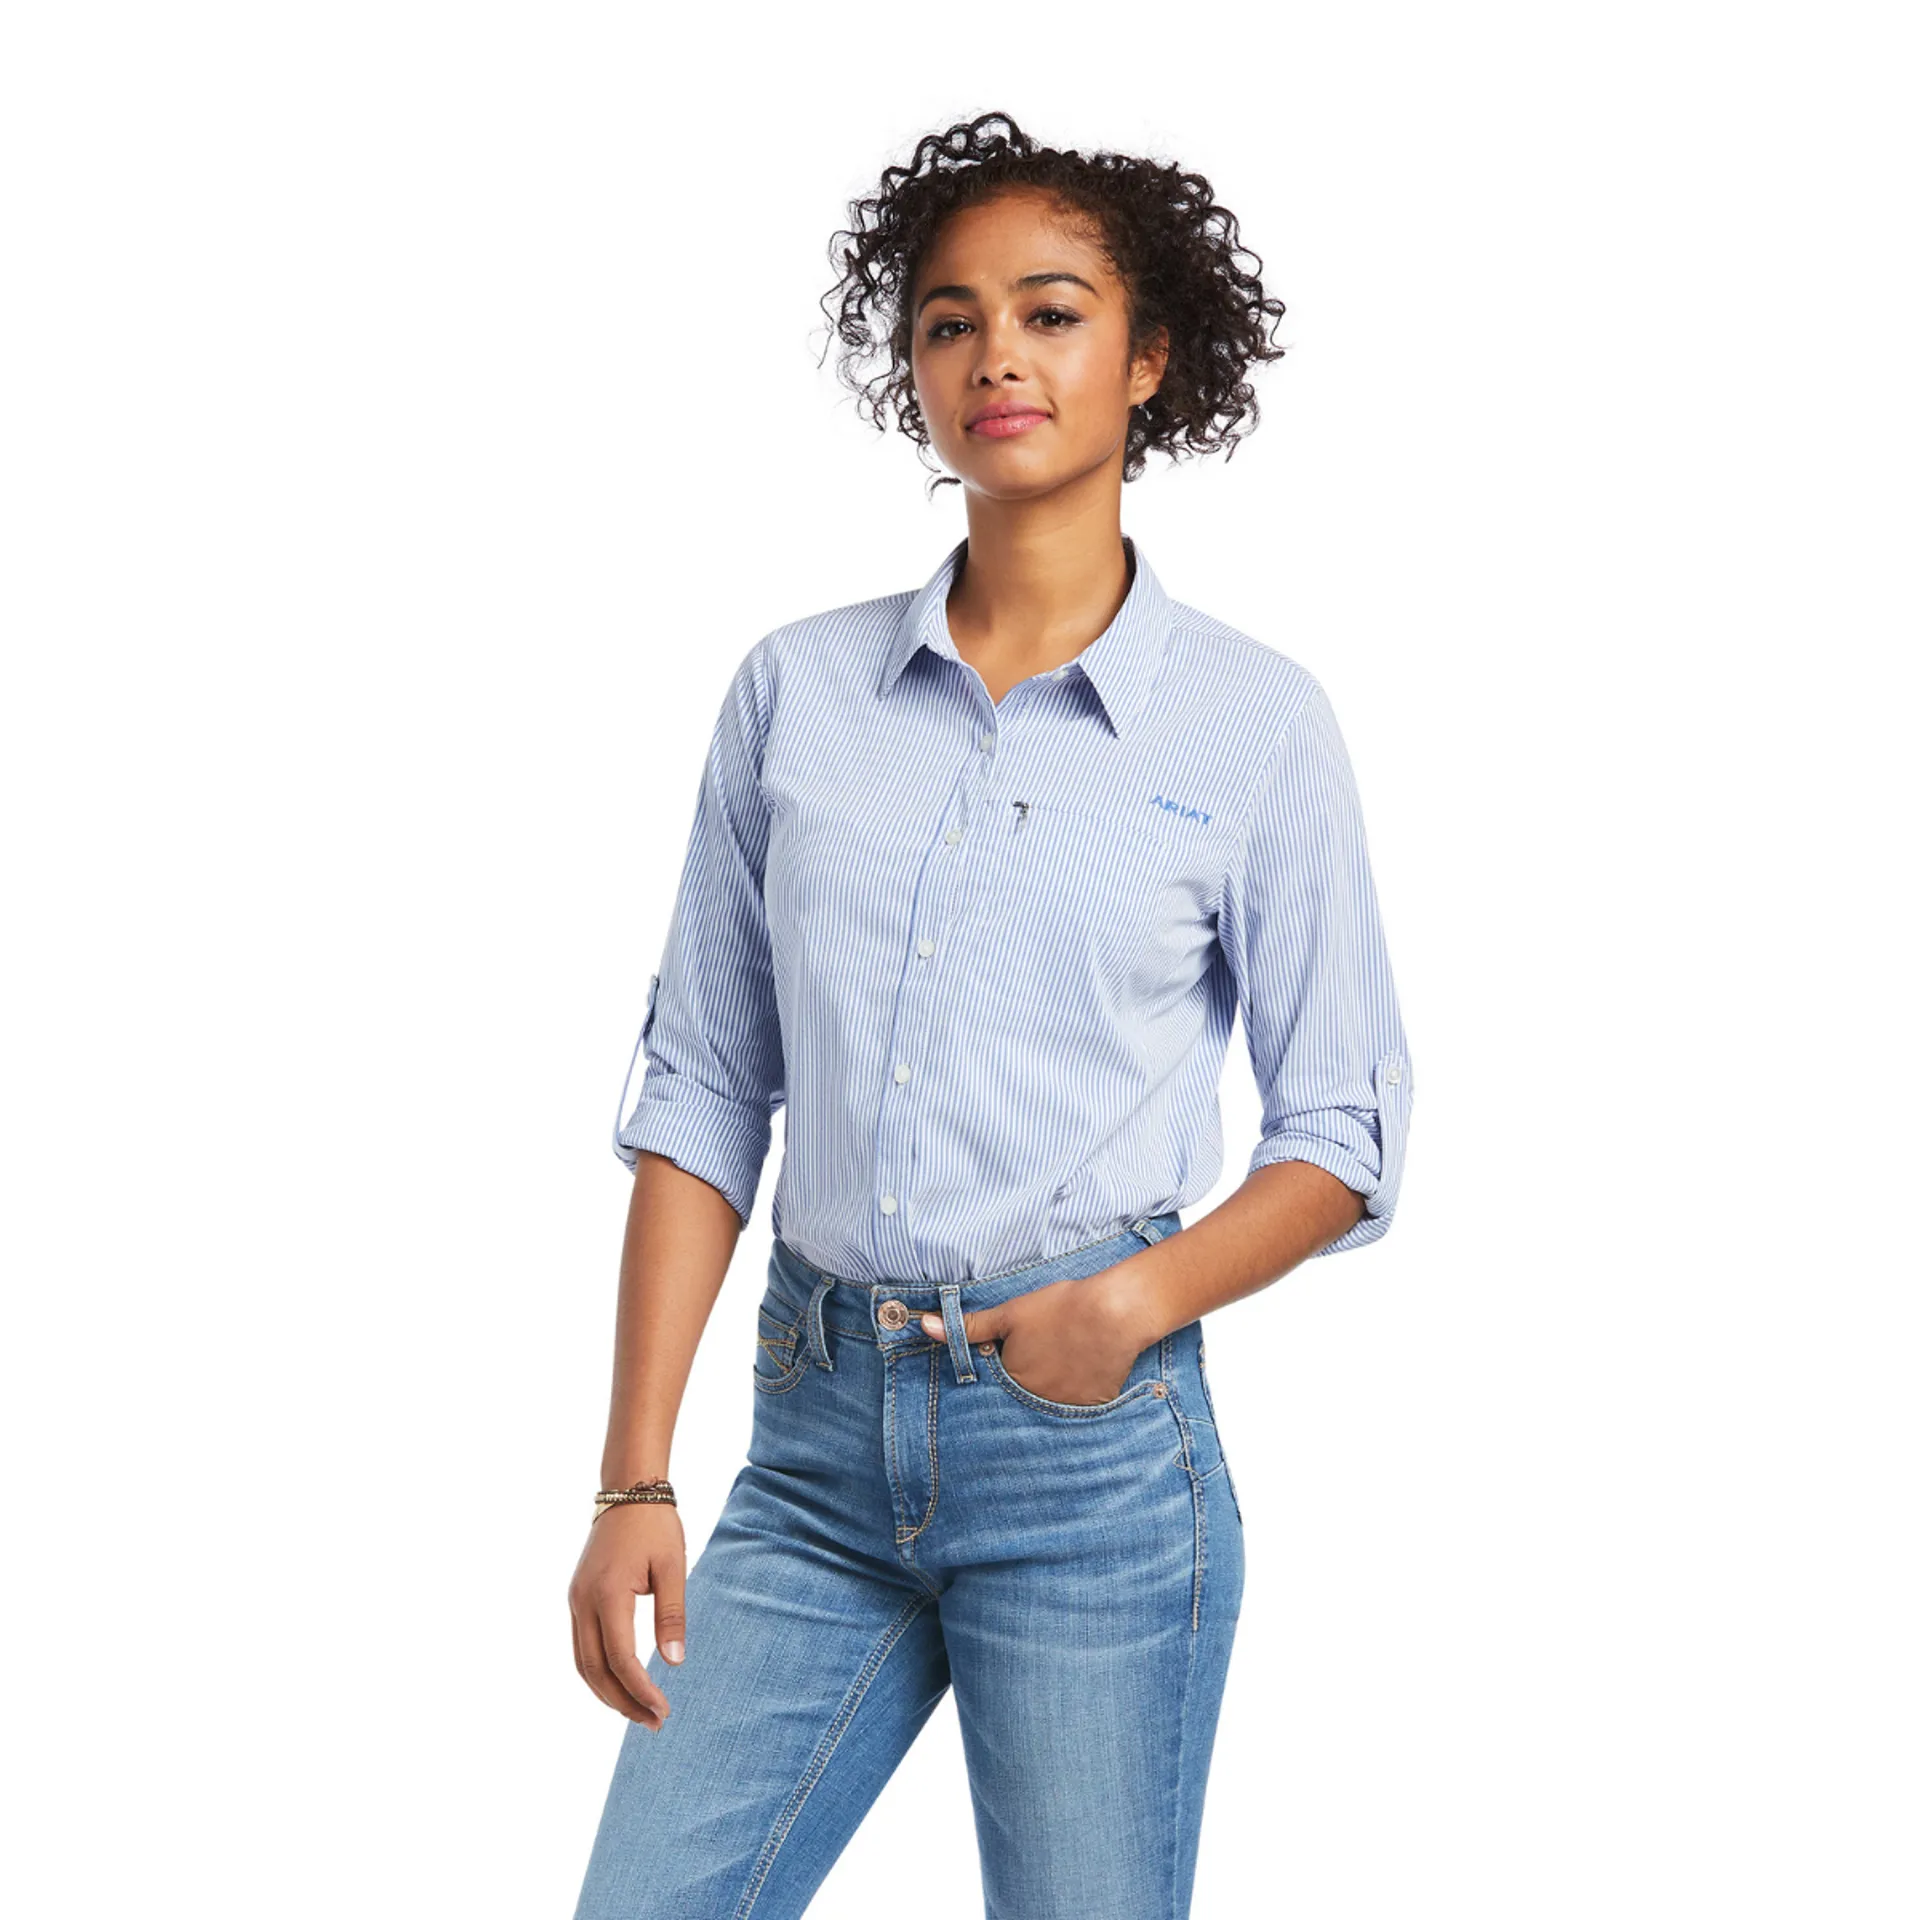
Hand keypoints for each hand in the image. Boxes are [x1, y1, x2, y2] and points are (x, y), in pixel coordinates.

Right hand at [567, 1501, 686, 1727]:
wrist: (627, 1491)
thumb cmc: (656, 1526)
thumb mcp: (672, 1567)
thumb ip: (672, 1615)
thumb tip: (674, 1663)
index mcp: (607, 1594)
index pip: (620, 1659)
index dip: (640, 1690)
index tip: (664, 1710)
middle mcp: (583, 1602)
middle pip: (595, 1670)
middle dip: (622, 1702)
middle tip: (653, 1722)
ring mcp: (575, 1601)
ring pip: (583, 1663)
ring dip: (607, 1692)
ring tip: (638, 1712)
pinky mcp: (577, 1598)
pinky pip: (582, 1647)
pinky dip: (598, 1672)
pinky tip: (620, 1683)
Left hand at [922, 1268, 1153, 1405]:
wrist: (1115, 1313)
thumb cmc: (1059, 1309)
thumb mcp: (1009, 1314)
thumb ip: (968, 1327)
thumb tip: (924, 1326)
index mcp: (1011, 1383)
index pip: (992, 1391)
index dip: (996, 1376)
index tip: (1007, 1363)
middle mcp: (1035, 1405)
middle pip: (1019, 1403)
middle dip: (1020, 1391)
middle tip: (1035, 1365)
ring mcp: (1066, 1410)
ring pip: (1046, 1409)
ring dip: (1046, 1395)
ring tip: (1057, 1368)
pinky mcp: (1093, 1408)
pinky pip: (1074, 1411)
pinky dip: (1072, 1397)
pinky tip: (1078, 1374)